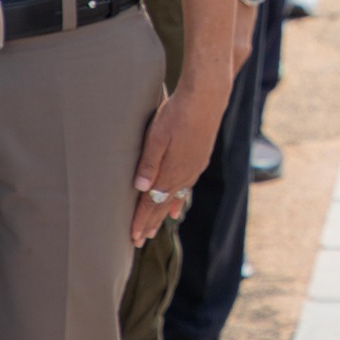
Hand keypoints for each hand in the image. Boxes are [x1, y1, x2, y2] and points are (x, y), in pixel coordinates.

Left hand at [129, 85, 227, 245]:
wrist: (207, 97)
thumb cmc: (177, 112)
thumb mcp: (157, 135)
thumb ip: (148, 162)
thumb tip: (140, 188)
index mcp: (170, 171)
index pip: (151, 203)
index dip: (141, 221)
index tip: (132, 238)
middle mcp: (183, 174)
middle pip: (163, 205)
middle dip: (150, 224)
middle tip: (139, 241)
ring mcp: (194, 168)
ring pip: (175, 198)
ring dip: (163, 215)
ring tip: (155, 229)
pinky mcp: (200, 160)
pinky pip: (187, 187)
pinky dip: (180, 200)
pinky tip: (178, 207)